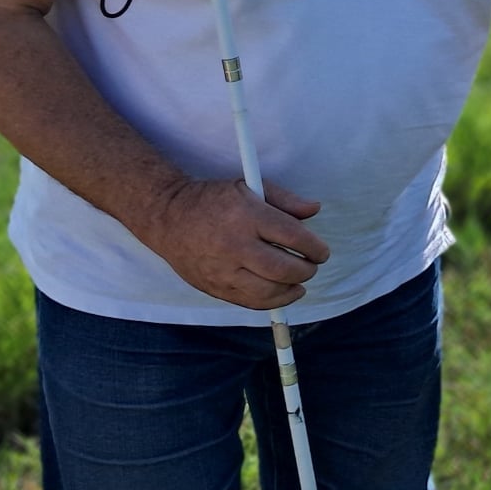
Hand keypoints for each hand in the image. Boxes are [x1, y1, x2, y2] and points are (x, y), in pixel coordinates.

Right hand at [141, 176, 330, 310]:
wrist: (169, 218)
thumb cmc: (213, 200)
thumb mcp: (248, 187)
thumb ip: (285, 200)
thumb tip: (314, 210)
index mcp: (247, 215)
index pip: (293, 237)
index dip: (315, 248)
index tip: (321, 251)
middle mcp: (235, 245)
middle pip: (284, 269)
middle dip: (307, 270)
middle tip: (311, 265)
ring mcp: (224, 270)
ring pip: (270, 291)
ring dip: (293, 288)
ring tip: (299, 281)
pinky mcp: (216, 287)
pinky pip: (251, 302)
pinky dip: (273, 300)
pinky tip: (283, 292)